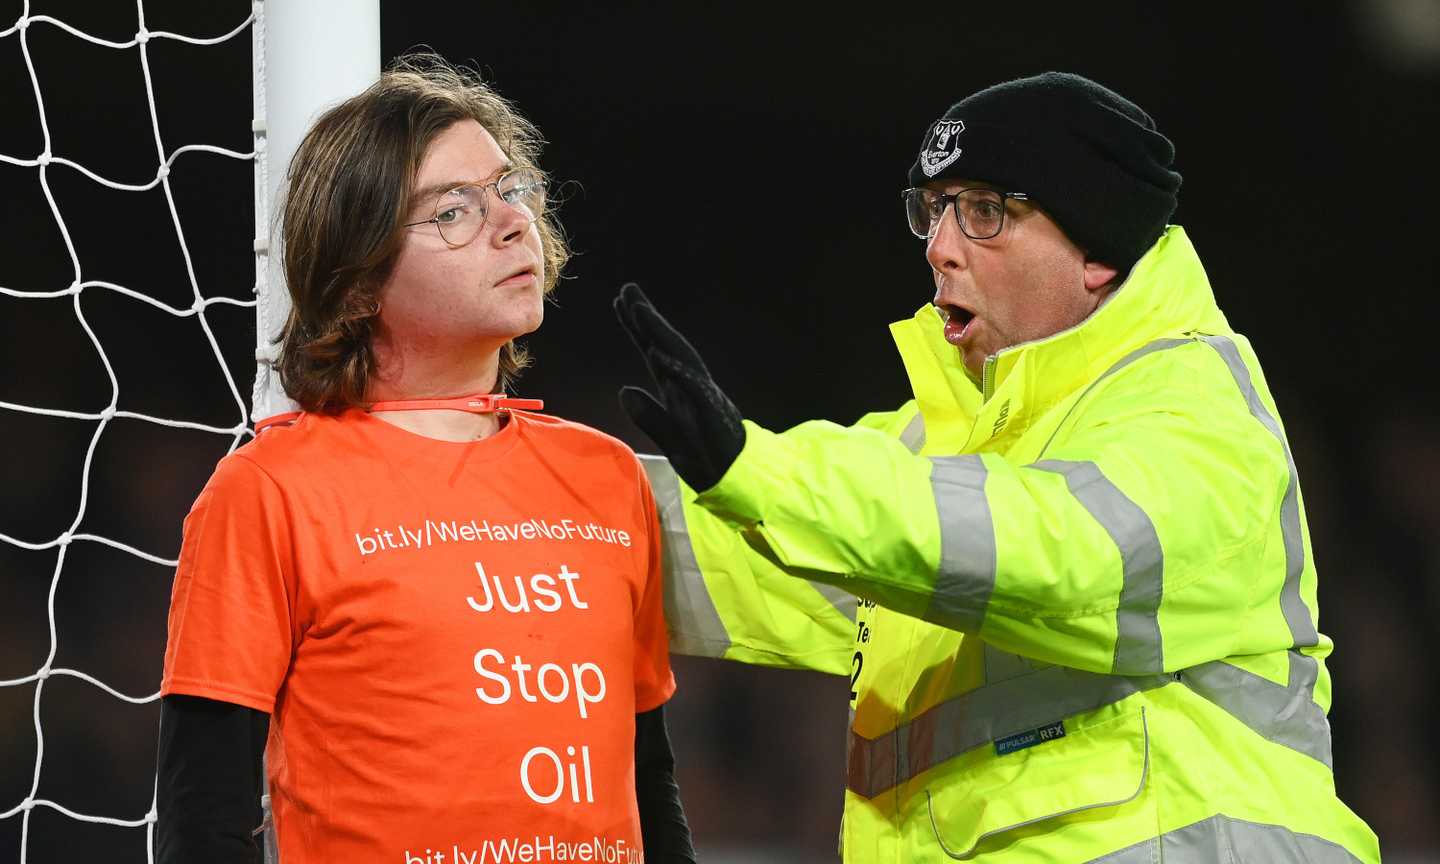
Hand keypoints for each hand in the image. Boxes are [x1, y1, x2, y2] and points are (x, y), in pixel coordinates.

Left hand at [613, 283, 744, 491]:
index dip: (638, 330)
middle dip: (648, 318)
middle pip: (668, 347)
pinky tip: (657, 355)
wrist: (740, 482)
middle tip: (627, 289)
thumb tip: (623, 391)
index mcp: (680, 393)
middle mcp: (692, 388)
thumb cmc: (708, 460)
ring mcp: (704, 399)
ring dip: (660, 334)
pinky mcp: (713, 416)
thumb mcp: (670, 439)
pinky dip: (676, 371)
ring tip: (639, 310)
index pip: (656, 354)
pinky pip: (693, 389)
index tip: (620, 304)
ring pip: (681, 359)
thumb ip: (649, 416)